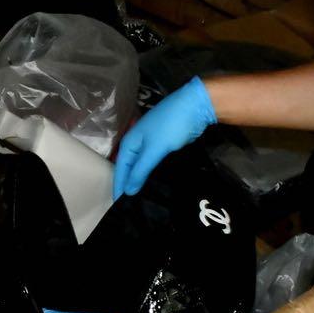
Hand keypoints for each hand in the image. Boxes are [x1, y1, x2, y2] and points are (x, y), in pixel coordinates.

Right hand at [112, 76, 215, 198]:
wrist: (195, 106)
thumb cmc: (171, 126)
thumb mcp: (154, 149)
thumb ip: (141, 170)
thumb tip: (128, 191)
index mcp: (130, 143)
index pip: (120, 170)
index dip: (119, 187)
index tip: (118, 206)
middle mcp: (137, 143)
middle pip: (129, 168)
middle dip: (127, 185)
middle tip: (128, 206)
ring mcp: (151, 143)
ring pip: (141, 166)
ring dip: (139, 180)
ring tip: (139, 199)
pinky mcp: (163, 145)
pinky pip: (152, 163)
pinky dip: (150, 173)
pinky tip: (153, 184)